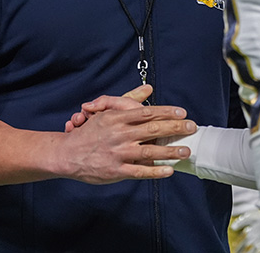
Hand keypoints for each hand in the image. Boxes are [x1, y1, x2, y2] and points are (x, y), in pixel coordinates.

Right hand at [56, 84, 194, 183]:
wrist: (66, 153)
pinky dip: (155, 171)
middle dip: (175, 128)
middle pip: (153, 129)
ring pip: (149, 150)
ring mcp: (119, 153)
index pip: (147, 112)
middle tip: (192, 127)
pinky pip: (139, 171)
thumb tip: (148, 88)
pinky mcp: (116, 170)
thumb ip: (129, 100)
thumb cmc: (89, 132)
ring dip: (170, 151)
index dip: (167, 112)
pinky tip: (168, 170)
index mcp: (118, 118)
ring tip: (186, 150)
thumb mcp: (106, 111)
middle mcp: (120, 134)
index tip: (182, 113)